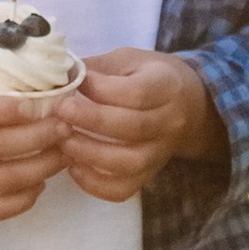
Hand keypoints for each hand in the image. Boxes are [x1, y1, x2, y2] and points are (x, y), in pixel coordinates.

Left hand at [55, 49, 223, 204]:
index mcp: (167, 86)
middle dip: (92, 120)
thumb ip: (98, 67)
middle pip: (134, 127)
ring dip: (92, 154)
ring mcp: (160, 152)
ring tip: (64, 141)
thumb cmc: (147, 77)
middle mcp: (170, 122)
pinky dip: (96, 184)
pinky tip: (74, 167)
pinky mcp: (148, 174)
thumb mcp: (128, 60)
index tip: (77, 82)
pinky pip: (124, 189)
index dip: (103, 90)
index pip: (138, 92)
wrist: (187, 105)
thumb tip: (62, 77)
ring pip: (131, 162)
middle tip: (61, 112)